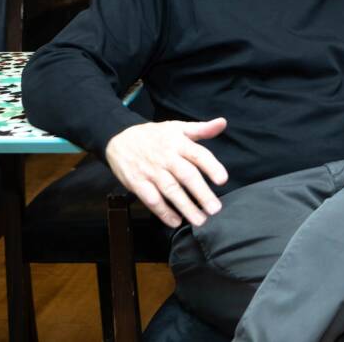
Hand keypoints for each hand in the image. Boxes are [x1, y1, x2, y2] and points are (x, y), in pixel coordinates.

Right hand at [104, 118, 228, 227]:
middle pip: (186, 176)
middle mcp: (166, 157)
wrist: (119, 139)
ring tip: (200, 220)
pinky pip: (151, 199)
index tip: (223, 180)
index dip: (211, 167)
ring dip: (186, 207)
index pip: (198, 155)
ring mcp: (150, 171)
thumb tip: (222, 123)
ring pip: (170, 190)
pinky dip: (163, 212)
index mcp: (178, 143)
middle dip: (202, 193)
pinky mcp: (136, 183)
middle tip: (215, 209)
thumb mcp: (178, 127)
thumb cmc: (155, 136)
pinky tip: (176, 221)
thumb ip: (202, 129)